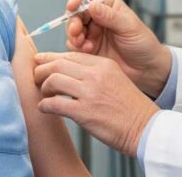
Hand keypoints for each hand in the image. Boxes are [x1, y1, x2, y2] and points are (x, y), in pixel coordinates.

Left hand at [34, 52, 158, 157]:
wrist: (145, 127)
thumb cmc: (130, 107)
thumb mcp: (115, 79)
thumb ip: (94, 72)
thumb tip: (68, 71)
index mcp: (103, 64)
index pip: (70, 55)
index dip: (51, 57)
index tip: (40, 61)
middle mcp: (95, 75)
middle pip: (58, 64)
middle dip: (42, 70)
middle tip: (36, 77)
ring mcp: (89, 93)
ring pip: (53, 80)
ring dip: (42, 87)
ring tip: (43, 94)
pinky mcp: (84, 112)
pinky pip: (55, 103)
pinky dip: (45, 105)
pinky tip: (45, 108)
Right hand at [65, 0, 170, 96]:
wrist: (147, 69)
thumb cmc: (143, 44)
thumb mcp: (129, 27)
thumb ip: (110, 16)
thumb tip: (91, 5)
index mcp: (108, 6)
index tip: (71, 7)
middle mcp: (98, 18)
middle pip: (76, 13)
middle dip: (73, 21)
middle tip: (75, 31)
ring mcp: (92, 34)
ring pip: (73, 30)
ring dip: (73, 36)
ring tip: (83, 44)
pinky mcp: (89, 49)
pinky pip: (75, 46)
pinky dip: (76, 48)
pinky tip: (88, 51)